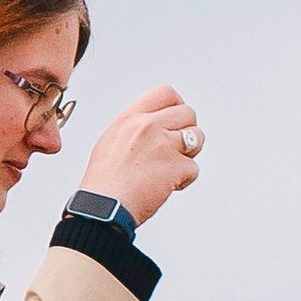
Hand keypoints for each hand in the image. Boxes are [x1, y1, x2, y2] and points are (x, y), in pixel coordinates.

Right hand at [79, 84, 204, 224]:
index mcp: (130, 118)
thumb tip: (154, 125)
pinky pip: (194, 168)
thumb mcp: (111, 142)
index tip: (176, 121)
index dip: (177, 106)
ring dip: (189, 154)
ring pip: (197, 137)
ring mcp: (163, 145)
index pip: (166, 93)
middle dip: (187, 131)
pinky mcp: (175, 166)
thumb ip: (134, 128)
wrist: (103, 208)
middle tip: (176, 149)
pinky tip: (166, 186)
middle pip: (188, 113)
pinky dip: (184, 180)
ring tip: (172, 167)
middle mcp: (148, 126)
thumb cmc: (103, 183)